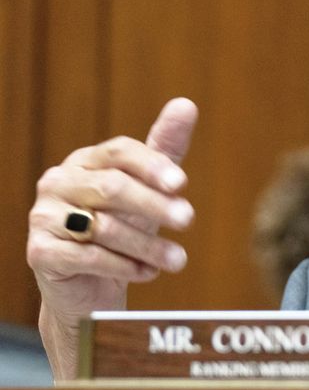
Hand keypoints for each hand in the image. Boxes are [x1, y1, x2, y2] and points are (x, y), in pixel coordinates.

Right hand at [26, 98, 198, 379]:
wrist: (88, 285)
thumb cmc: (123, 226)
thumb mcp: (149, 189)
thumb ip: (165, 150)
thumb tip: (186, 104)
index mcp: (86, 161)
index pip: (120, 152)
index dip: (152, 165)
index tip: (182, 184)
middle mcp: (59, 182)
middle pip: (112, 187)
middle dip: (155, 205)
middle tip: (187, 219)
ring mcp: (44, 216)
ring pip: (103, 226)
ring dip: (147, 245)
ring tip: (178, 259)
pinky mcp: (39, 251)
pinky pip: (87, 257)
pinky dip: (123, 266)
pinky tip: (147, 272)